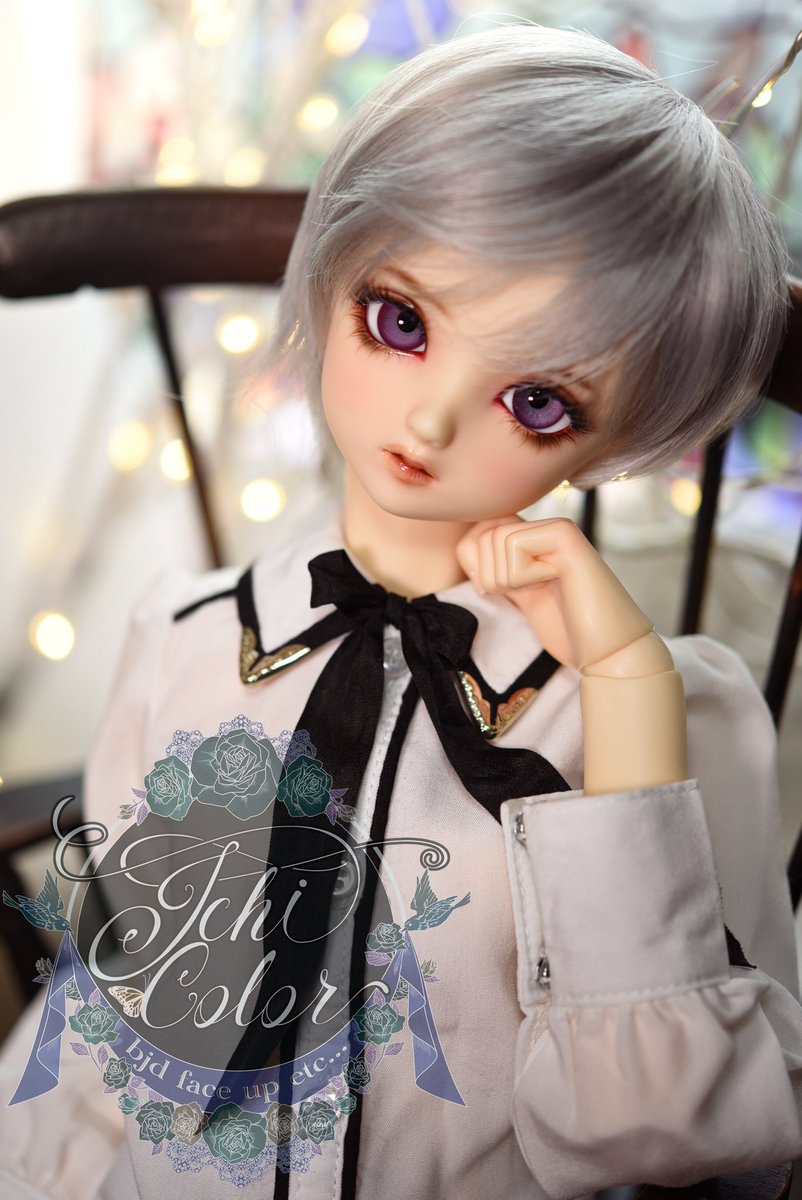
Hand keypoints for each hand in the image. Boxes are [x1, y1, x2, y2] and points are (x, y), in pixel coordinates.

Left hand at [456, 516, 670, 674]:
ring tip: (541, 589)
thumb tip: (467, 545)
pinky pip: (514, 545)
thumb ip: (498, 568)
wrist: (608, 652)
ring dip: (507, 579)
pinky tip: (552, 584)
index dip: (477, 569)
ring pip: (495, 538)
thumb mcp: (520, 594)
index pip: (475, 535)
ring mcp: (557, 528)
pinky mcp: (566, 537)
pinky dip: (521, 576)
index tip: (505, 592)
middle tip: (526, 594)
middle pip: (482, 534)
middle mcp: (545, 526)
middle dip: (491, 576)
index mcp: (535, 537)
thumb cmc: (569, 630)